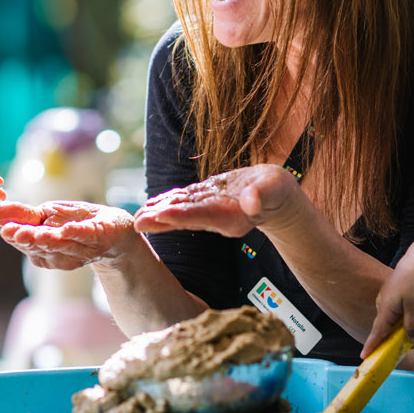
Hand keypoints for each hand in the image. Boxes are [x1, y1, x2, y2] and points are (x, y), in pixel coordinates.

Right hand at [0, 200, 138, 270]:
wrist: (114, 231)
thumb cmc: (75, 222)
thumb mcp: (46, 215)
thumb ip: (22, 216)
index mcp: (43, 247)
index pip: (26, 242)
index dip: (16, 237)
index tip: (4, 230)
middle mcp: (60, 252)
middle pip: (42, 246)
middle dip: (29, 240)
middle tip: (14, 233)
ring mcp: (81, 248)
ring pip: (62, 244)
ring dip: (49, 239)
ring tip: (35, 232)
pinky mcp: (100, 237)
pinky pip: (87, 235)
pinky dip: (77, 232)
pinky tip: (67, 229)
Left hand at [132, 164, 299, 238]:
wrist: (276, 196)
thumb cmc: (277, 191)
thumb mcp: (272, 190)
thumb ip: (261, 196)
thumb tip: (252, 202)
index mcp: (230, 218)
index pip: (201, 216)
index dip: (181, 216)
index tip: (160, 215)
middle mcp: (216, 219)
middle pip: (184, 219)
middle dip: (160, 220)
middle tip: (136, 222)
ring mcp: (210, 212)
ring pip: (180, 213)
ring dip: (158, 214)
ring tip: (137, 216)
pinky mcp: (207, 202)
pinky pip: (184, 205)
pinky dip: (168, 204)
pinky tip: (152, 205)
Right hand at [362, 250, 413, 355]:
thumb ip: (413, 327)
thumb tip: (413, 341)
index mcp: (386, 308)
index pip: (377, 332)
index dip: (371, 345)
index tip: (364, 357)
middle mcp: (385, 305)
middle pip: (387, 328)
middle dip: (394, 340)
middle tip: (406, 349)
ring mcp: (391, 299)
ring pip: (395, 321)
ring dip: (404, 329)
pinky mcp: (398, 295)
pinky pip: (400, 313)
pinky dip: (407, 319)